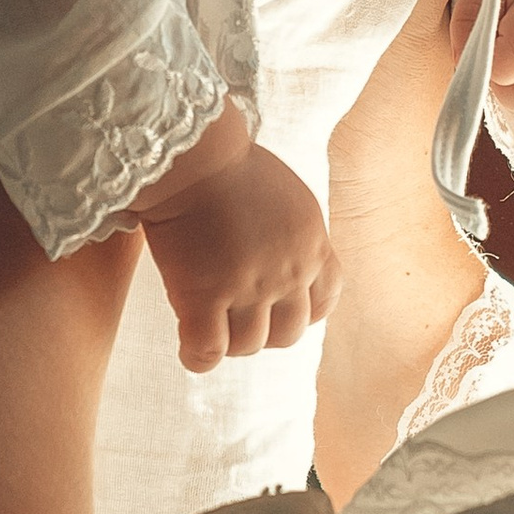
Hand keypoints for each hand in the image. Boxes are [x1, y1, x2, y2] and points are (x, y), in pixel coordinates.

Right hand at [134, 113, 337, 368]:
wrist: (191, 155)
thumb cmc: (228, 165)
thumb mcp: (288, 197)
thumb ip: (294, 234)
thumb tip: (283, 257)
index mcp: (313, 245)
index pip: (323, 302)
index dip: (299, 313)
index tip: (275, 308)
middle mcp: (289, 271)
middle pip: (288, 333)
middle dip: (263, 332)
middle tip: (234, 318)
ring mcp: (249, 286)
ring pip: (248, 345)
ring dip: (229, 343)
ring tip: (209, 328)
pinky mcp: (205, 295)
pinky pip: (208, 350)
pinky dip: (199, 358)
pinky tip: (190, 349)